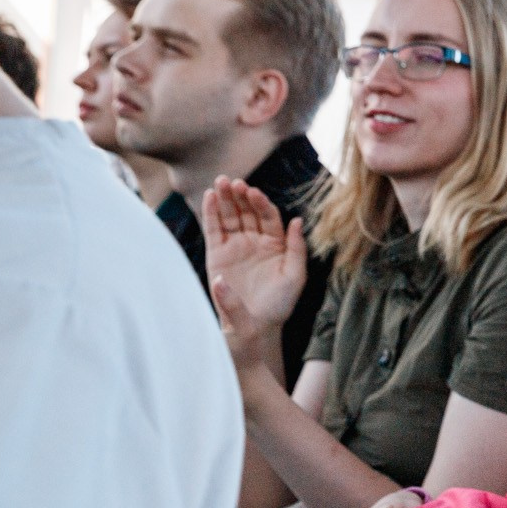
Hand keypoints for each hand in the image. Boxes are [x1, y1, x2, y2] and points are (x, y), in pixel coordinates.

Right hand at [203, 177, 305, 370]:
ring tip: (220, 183)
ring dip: (225, 199)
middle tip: (233, 181)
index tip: (253, 192)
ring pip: (230, 216)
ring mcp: (236, 246)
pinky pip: (213, 229)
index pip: (268, 217)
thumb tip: (297, 220)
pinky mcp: (217, 254)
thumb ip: (297, 248)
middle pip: (247, 212)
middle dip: (241, 196)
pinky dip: (211, 213)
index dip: (261, 203)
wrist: (254, 326)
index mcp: (276, 244)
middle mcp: (255, 241)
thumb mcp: (295, 276)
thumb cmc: (279, 304)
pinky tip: (209, 197)